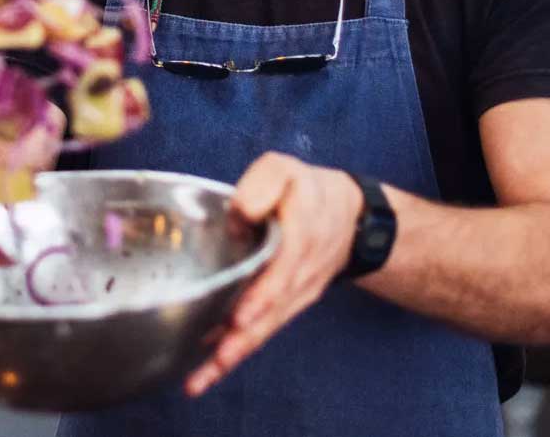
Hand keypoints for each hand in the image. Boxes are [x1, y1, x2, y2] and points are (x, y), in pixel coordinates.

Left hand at [186, 153, 363, 397]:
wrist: (350, 216)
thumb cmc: (306, 190)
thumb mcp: (286, 170)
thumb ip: (262, 185)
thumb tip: (240, 215)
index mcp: (299, 237)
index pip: (282, 272)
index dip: (261, 297)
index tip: (239, 319)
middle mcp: (299, 274)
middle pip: (270, 314)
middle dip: (239, 343)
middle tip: (209, 366)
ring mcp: (296, 295)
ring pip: (265, 329)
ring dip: (234, 355)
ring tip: (199, 380)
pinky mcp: (289, 304)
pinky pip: (265, 328)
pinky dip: (240, 348)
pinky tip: (210, 364)